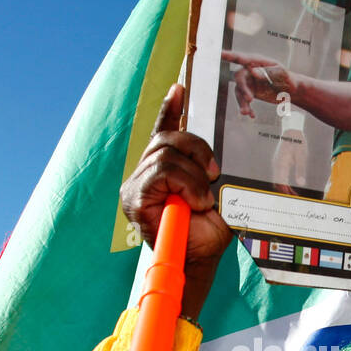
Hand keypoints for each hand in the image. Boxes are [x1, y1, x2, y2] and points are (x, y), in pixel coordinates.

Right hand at [121, 84, 231, 273]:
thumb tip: (216, 155)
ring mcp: (136, 184)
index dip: (171, 109)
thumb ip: (207, 170)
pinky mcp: (134, 197)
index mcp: (163, 169)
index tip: (180, 88)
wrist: (198, 261)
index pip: (163, 131)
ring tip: (203, 199)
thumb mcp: (214, 193)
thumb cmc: (206, 231)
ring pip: (166, 154)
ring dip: (193, 175)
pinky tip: (196, 202)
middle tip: (213, 175)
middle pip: (168, 138)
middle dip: (197, 150)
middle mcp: (144, 173)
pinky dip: (185, 184)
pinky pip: (162, 172)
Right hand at [223, 51, 293, 117]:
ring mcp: (249, 81)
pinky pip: (243, 100)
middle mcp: (250, 70)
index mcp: (257, 61)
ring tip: (246, 113)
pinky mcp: (250, 92)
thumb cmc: (288, 79)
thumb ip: (267, 72)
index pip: (241, 58)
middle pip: (239, 77)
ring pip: (239, 92)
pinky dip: (246, 108)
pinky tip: (252, 115)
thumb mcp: (282, 75)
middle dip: (243, 89)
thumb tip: (252, 71)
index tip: (219, 54)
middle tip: (251, 100)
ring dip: (242, 102)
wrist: (292, 91)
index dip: (229, 55)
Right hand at [271, 129, 306, 195]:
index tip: (292, 198)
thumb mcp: (302, 155)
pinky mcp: (278, 164)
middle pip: (277, 183)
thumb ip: (300, 170)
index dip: (285, 192)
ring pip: (277, 181)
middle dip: (284, 192)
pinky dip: (284, 184)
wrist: (291, 130)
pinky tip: (290, 189)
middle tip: (294, 199)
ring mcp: (276, 164)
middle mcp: (276, 165)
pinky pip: (279, 177)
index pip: (280, 183)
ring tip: (293, 196)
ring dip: (284, 189)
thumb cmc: (297, 141)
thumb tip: (301, 184)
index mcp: (281, 164)